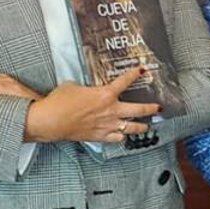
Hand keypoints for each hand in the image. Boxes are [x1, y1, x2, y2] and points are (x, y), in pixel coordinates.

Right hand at [24, 66, 160, 144]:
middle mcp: (111, 110)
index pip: (125, 81)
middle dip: (151, 108)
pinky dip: (121, 137)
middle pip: (139, 110)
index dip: (134, 74)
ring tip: (147, 125)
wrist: (50, 121)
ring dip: (141, 126)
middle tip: (158, 107)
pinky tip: (123, 136)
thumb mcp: (73, 86)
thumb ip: (85, 88)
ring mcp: (108, 125)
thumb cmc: (59, 102)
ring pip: (132, 128)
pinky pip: (117, 139)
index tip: (142, 70)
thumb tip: (86, 89)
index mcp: (105, 94)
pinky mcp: (100, 136)